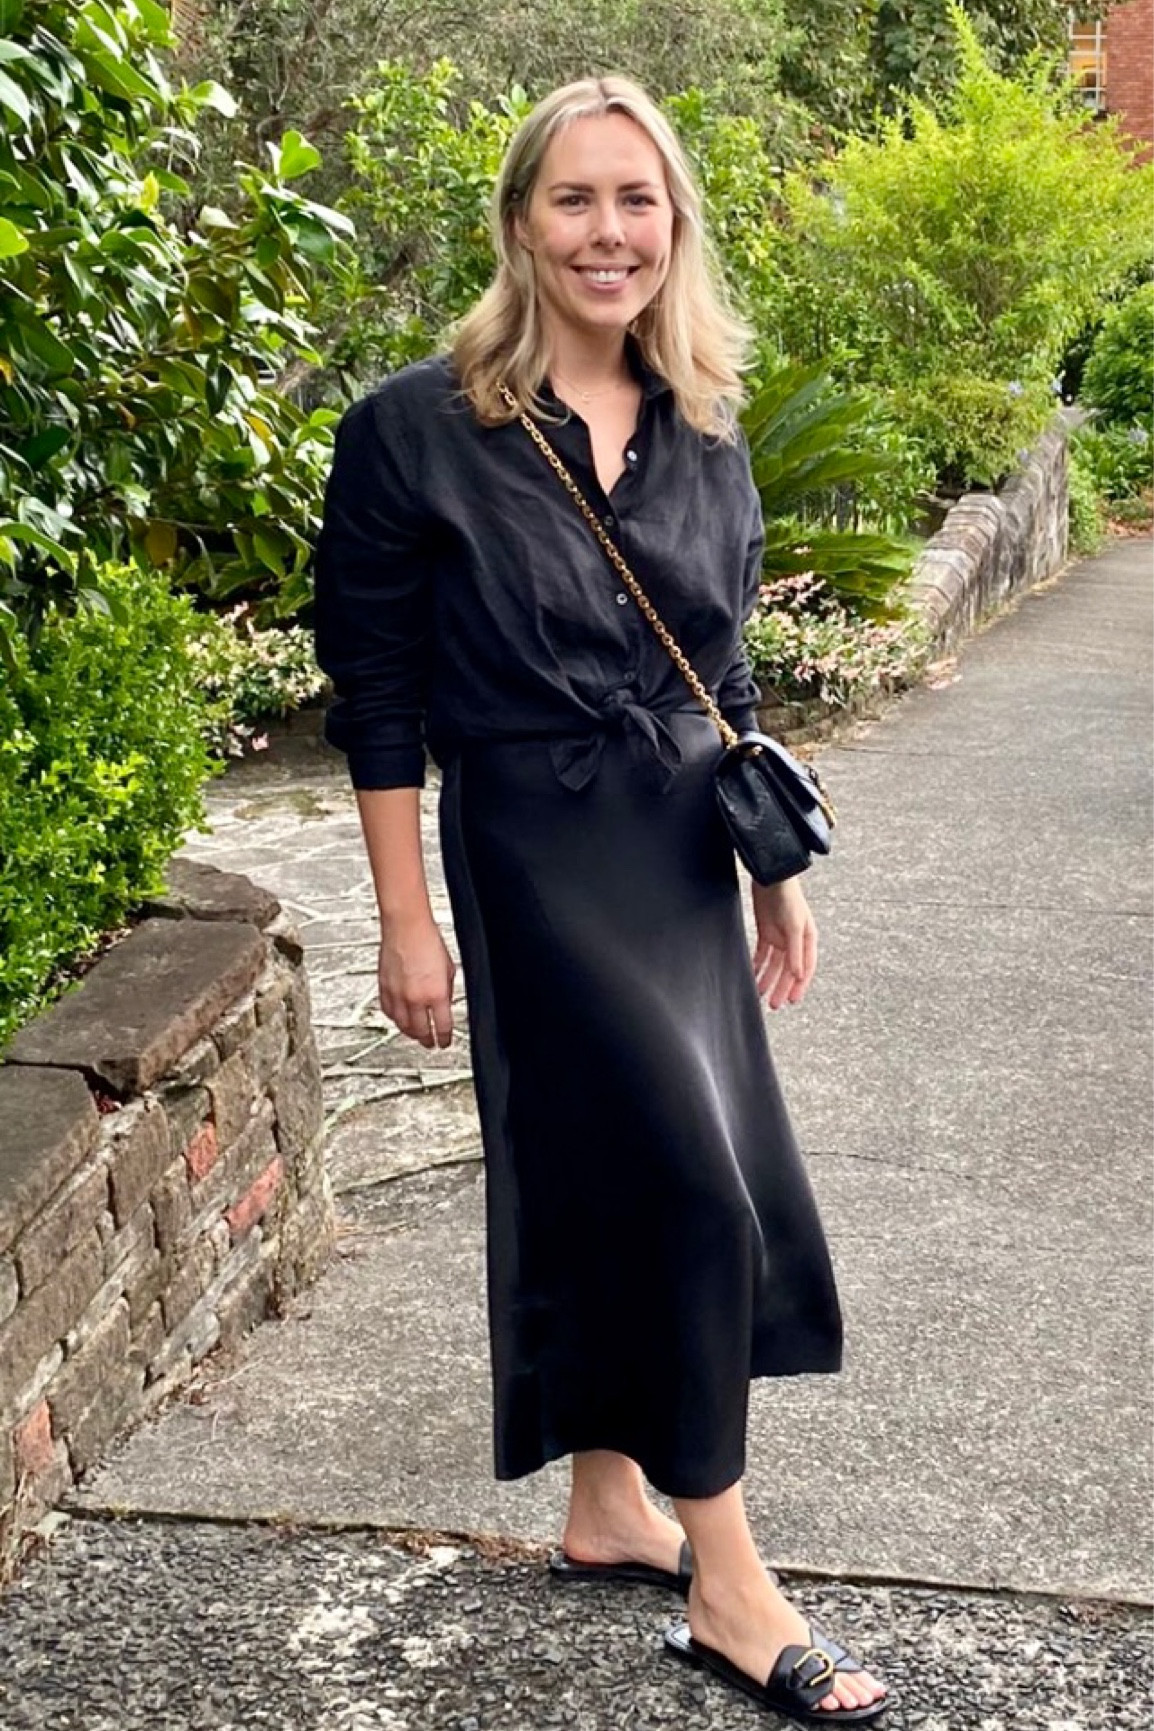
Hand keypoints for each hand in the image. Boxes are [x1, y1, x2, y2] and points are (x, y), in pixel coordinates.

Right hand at [377, 916, 455, 1048]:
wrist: (406, 927)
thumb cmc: (428, 941)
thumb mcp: (449, 969)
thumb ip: (447, 991)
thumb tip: (445, 1003)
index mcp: (436, 995)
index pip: (442, 1027)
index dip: (444, 1039)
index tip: (444, 1042)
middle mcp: (415, 998)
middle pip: (421, 1031)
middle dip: (427, 1040)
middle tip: (430, 1044)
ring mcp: (397, 995)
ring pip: (402, 1026)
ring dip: (410, 1033)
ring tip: (416, 1035)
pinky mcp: (384, 989)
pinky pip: (389, 1012)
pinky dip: (395, 1019)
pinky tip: (399, 1019)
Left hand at [750, 875, 816, 1009]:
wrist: (772, 876)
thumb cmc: (788, 898)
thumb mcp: (794, 926)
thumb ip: (796, 951)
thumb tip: (799, 975)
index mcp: (808, 940)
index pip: (804, 969)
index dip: (798, 986)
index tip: (791, 1001)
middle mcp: (795, 941)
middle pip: (787, 970)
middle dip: (781, 987)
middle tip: (774, 1004)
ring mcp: (780, 937)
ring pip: (773, 965)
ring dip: (767, 979)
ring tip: (760, 994)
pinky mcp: (766, 931)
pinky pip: (762, 954)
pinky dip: (757, 965)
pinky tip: (752, 975)